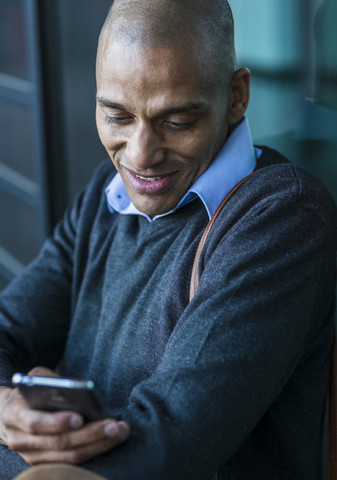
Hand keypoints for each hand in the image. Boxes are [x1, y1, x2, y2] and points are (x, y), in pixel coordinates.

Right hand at [0, 367, 129, 464]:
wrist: (9, 414)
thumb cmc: (30, 392)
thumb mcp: (36, 377)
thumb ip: (52, 380)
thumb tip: (77, 388)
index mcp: (15, 415)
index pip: (36, 423)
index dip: (57, 422)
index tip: (80, 417)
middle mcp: (21, 440)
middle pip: (59, 443)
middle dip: (90, 434)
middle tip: (114, 425)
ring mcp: (33, 456)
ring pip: (69, 456)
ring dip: (98, 445)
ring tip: (120, 432)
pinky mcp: (46, 463)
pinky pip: (73, 461)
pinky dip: (94, 450)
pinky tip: (111, 439)